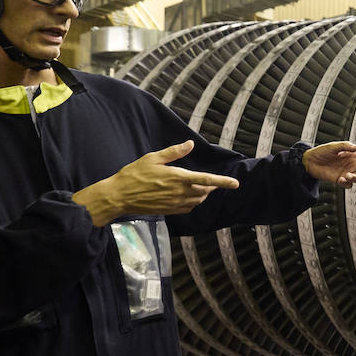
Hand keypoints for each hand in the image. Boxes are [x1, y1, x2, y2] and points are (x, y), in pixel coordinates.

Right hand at [73, 140, 238, 226]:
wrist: (120, 196)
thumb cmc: (134, 174)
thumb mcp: (153, 158)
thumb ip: (174, 152)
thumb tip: (190, 144)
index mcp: (178, 178)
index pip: (207, 180)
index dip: (223, 182)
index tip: (236, 183)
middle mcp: (179, 192)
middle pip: (205, 191)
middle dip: (211, 186)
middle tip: (212, 181)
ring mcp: (174, 204)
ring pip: (197, 200)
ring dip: (202, 194)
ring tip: (201, 187)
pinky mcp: (169, 211)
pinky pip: (188, 208)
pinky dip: (192, 202)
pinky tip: (188, 196)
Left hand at [302, 141, 355, 188]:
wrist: (310, 162)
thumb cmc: (321, 152)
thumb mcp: (334, 146)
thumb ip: (346, 146)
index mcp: (354, 155)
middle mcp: (352, 164)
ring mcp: (346, 173)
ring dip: (355, 178)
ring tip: (346, 175)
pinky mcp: (340, 180)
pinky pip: (348, 185)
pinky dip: (346, 183)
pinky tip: (340, 179)